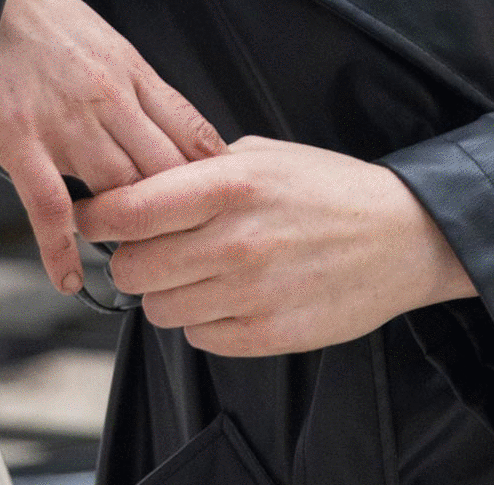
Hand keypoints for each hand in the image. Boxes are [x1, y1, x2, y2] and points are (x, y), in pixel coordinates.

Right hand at [0, 0, 224, 294]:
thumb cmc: (44, 20)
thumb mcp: (111, 43)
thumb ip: (142, 90)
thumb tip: (176, 133)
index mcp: (133, 74)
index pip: (192, 135)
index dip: (212, 179)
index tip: (221, 208)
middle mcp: (109, 101)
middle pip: (164, 172)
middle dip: (179, 215)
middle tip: (184, 248)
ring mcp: (67, 124)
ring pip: (119, 191)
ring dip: (130, 232)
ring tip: (136, 262)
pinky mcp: (22, 142)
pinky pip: (49, 206)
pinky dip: (61, 248)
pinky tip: (70, 275)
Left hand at [74, 136, 474, 355]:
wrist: (404, 235)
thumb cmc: (328, 188)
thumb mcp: (261, 154)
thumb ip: (198, 168)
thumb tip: (137, 182)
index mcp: (231, 183)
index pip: (130, 209)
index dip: (96, 215)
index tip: (90, 216)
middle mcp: (236, 240)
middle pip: (132, 268)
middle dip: (131, 258)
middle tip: (150, 248)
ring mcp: (252, 292)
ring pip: (159, 309)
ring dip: (166, 293)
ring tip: (198, 272)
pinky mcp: (268, 335)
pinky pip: (198, 338)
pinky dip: (202, 320)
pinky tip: (229, 295)